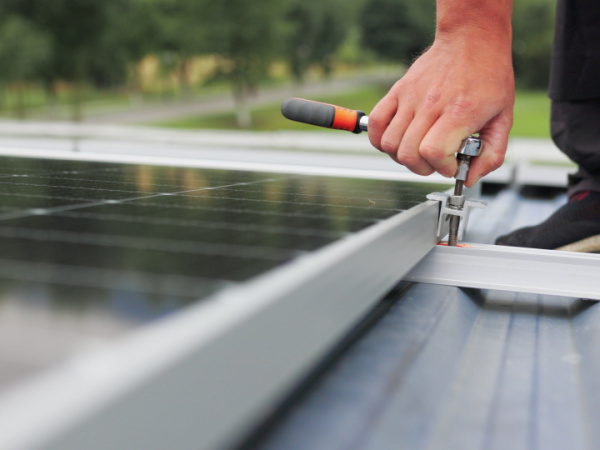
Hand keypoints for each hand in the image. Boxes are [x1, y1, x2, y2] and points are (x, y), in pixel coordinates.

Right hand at [368, 35, 514, 186]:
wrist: (471, 39)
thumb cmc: (489, 77)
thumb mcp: (504, 118)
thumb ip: (492, 154)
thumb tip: (471, 178)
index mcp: (460, 111)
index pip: (433, 152)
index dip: (442, 168)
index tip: (452, 165)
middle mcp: (431, 104)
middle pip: (408, 154)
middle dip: (423, 168)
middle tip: (436, 161)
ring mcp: (411, 97)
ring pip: (390, 144)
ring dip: (402, 157)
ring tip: (418, 151)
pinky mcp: (398, 91)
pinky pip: (376, 123)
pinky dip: (379, 140)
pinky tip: (396, 141)